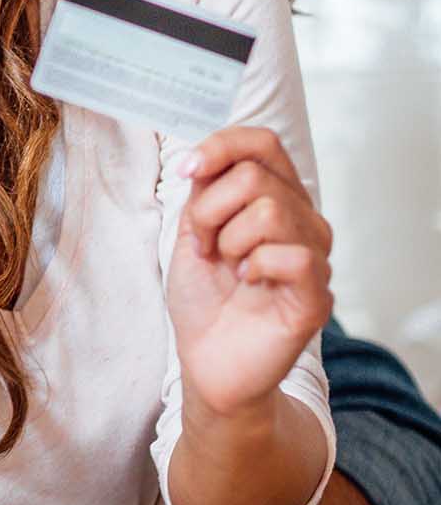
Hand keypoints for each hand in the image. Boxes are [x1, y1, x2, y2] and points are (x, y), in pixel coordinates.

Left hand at [167, 125, 332, 420]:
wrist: (207, 360)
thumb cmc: (204, 297)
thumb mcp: (193, 229)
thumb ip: (206, 188)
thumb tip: (209, 154)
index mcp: (276, 198)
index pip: (263, 143)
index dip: (222, 146)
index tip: (186, 172)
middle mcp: (304, 220)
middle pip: (255, 177)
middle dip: (209, 210)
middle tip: (205, 245)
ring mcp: (315, 257)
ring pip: (270, 211)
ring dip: (229, 240)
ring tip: (228, 267)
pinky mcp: (317, 296)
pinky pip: (294, 257)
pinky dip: (256, 267)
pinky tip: (248, 284)